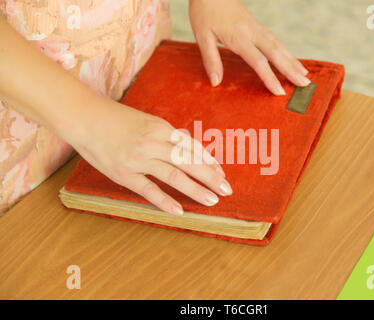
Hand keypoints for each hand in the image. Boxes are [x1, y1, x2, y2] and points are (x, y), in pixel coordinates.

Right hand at [69, 97, 230, 215]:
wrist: (85, 118)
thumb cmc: (117, 119)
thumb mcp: (147, 121)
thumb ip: (167, 136)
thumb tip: (188, 148)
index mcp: (161, 128)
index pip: (192, 147)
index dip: (209, 161)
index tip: (221, 173)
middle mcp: (154, 142)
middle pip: (189, 161)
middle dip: (211, 176)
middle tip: (227, 189)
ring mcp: (139, 159)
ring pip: (174, 175)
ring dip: (196, 189)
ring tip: (212, 200)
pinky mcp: (124, 173)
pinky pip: (148, 189)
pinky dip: (165, 201)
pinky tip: (179, 211)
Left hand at [189, 0, 309, 94]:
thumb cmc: (204, 11)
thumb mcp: (202, 36)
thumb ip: (211, 60)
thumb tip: (216, 83)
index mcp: (239, 37)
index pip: (259, 61)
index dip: (270, 78)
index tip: (279, 92)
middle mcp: (252, 32)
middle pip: (276, 53)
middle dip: (291, 70)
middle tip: (305, 85)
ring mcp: (256, 27)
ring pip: (279, 45)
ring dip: (293, 60)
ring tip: (305, 75)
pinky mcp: (257, 25)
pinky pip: (275, 40)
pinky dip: (286, 51)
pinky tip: (291, 59)